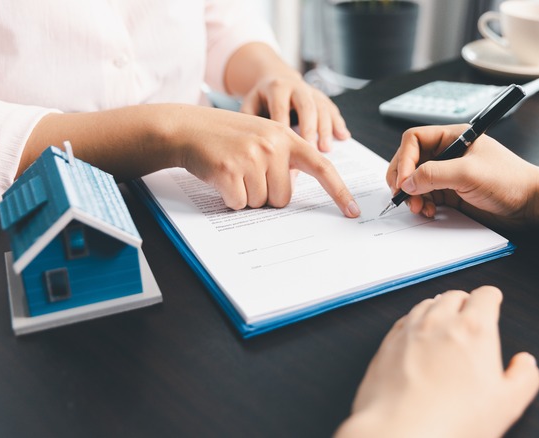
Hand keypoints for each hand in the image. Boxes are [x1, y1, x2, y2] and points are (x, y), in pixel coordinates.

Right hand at [173, 105, 359, 216]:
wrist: (186, 128)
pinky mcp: (229, 169)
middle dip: (264, 194)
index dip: (338, 192)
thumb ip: (283, 158)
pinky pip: (238, 203)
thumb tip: (291, 191)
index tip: (352, 211)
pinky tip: (220, 177)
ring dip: (244, 195)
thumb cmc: (225, 138)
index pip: (321, 167)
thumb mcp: (261, 136)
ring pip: (260, 202)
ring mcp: (251, 156)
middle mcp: (273, 144)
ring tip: (232, 171)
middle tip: (246, 173)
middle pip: (283, 198)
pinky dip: (228, 198)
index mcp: (285, 137)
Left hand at [240, 73, 350, 151]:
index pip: (281, 108)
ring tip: (326, 149)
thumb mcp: (250, 104)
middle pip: (306, 107)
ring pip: (322, 108)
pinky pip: (333, 109)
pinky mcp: (323, 98)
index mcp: (277, 88)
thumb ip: (249, 121)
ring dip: (326, 129)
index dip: (284, 128)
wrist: (276, 78)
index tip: (285, 150)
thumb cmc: (261, 99)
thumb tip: (252, 146)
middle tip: (311, 151)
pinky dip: (339, 123)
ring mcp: (312, 92)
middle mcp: (297, 87)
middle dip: (310, 130)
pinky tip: (344, 137)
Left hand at [336, 286, 538, 437]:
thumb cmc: (451, 421)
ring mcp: (410, 330)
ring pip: (427, 304)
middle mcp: (440, 322)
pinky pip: (404, 320)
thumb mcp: (508, 404)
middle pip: (455, 295)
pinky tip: (417, 336)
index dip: (492, 297)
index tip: (493, 300)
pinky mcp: (388, 343)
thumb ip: (524, 377)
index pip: (486, 295)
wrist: (401, 432)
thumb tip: (525, 364)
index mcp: (474, 329)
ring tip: (444, 322)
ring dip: (438, 308)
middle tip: (470, 314)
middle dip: (465, 302)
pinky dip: (414, 321)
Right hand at [386, 125, 538, 226]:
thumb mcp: (468, 173)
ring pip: (416, 181)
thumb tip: (407, 182)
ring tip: (419, 208)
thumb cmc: (509, 180)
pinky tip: (430, 212)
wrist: (531, 204)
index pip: (414, 140)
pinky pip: (427, 196)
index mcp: (452, 137)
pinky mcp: (452, 192)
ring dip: (412, 196)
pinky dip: (423, 205)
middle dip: (404, 179)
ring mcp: (449, 174)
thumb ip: (434, 174)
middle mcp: (448, 153)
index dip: (404, 159)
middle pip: (410, 161)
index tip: (404, 181)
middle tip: (403, 196)